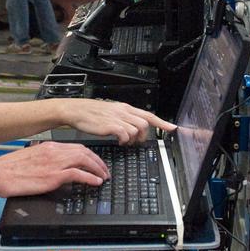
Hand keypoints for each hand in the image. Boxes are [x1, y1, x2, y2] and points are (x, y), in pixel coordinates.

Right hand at [0, 141, 108, 195]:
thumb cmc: (9, 168)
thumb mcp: (30, 158)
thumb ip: (44, 159)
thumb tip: (52, 166)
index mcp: (49, 146)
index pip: (75, 147)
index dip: (89, 154)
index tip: (95, 161)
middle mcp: (54, 151)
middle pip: (84, 152)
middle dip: (98, 161)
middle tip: (104, 170)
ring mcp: (55, 163)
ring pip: (85, 160)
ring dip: (98, 168)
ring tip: (104, 176)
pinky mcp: (53, 176)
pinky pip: (78, 174)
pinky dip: (90, 177)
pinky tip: (96, 182)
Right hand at [60, 99, 176, 144]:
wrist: (77, 111)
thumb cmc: (92, 113)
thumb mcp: (111, 112)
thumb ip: (124, 118)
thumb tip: (134, 128)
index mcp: (125, 108)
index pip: (148, 114)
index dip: (162, 122)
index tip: (172, 128)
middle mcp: (123, 111)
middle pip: (145, 123)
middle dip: (144, 136)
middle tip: (136, 142)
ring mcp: (117, 118)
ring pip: (137, 129)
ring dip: (134, 139)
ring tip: (125, 142)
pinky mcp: (110, 125)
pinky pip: (125, 134)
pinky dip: (125, 140)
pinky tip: (119, 142)